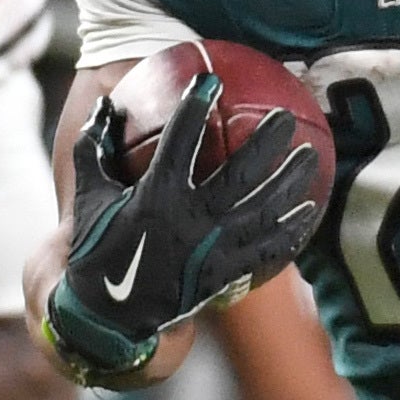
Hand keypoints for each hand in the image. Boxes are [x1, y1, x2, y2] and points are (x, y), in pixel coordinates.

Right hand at [41, 74, 323, 384]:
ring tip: (309, 156)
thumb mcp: (89, 197)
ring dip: (289, 182)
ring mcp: (212, 251)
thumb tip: (104, 105)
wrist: (109, 317)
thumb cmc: (98, 249)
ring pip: (262, 211)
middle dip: (266, 143)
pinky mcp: (225, 276)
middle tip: (285, 118)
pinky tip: (310, 212)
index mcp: (154, 197)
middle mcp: (189, 222)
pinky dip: (291, 232)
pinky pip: (267, 251)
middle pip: (240, 174)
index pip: (180, 142)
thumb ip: (94, 149)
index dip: (194, 108)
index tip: (210, 82)